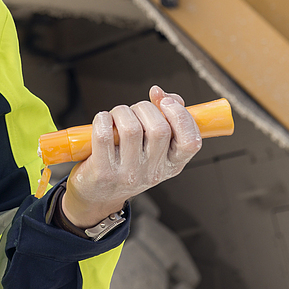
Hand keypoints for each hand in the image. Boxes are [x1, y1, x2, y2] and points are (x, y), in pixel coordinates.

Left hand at [61, 86, 201, 228]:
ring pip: (130, 128)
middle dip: (144, 107)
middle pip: (159, 129)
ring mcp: (128, 174)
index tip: (166, 102)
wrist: (97, 195)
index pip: (191, 142)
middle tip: (134, 110)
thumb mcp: (152, 148)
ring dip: (121, 112)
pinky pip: (104, 135)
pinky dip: (102, 119)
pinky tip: (103, 121)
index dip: (181, 116)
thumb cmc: (126, 164)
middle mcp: (153, 172)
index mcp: (171, 165)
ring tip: (116, 116)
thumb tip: (159, 93)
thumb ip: (164, 118)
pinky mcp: (103, 172)